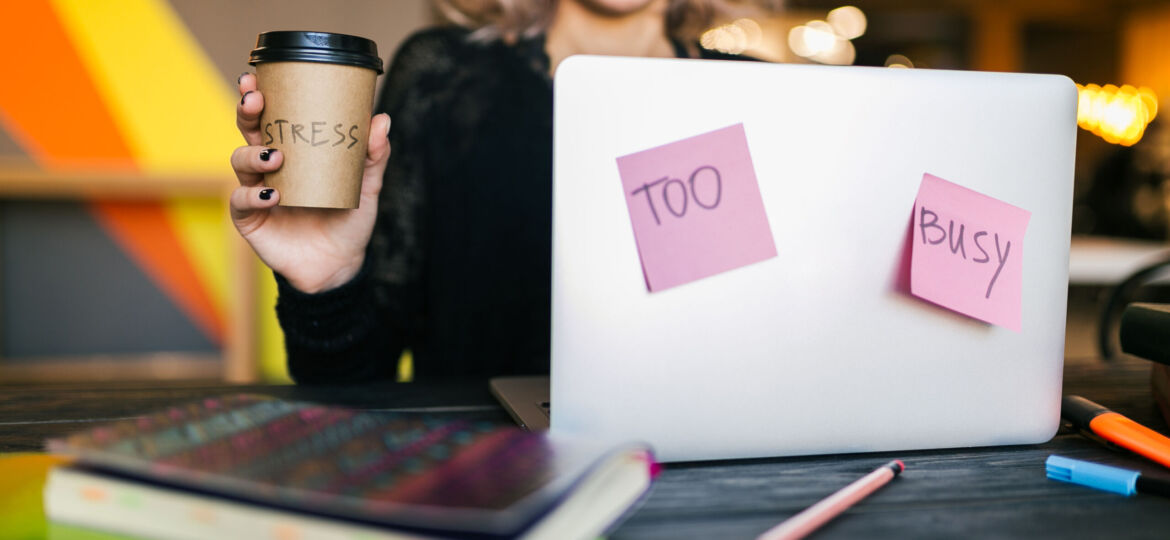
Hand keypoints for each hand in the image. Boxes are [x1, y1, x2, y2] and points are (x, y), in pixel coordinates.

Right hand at [230, 73, 390, 292]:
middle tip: (255, 100)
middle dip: (247, 112)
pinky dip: (253, 196)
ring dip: (254, 155)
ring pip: (240, 161)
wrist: (340, 266)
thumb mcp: (367, 188)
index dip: (259, 95)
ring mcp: (257, 191)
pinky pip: (241, 202)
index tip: (257, 77)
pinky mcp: (251, 220)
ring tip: (276, 157)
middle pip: (249, 131)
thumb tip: (382, 119)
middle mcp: (270, 168)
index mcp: (293, 152)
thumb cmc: (349, 221)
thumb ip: (374, 157)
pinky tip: (272, 196)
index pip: (272, 117)